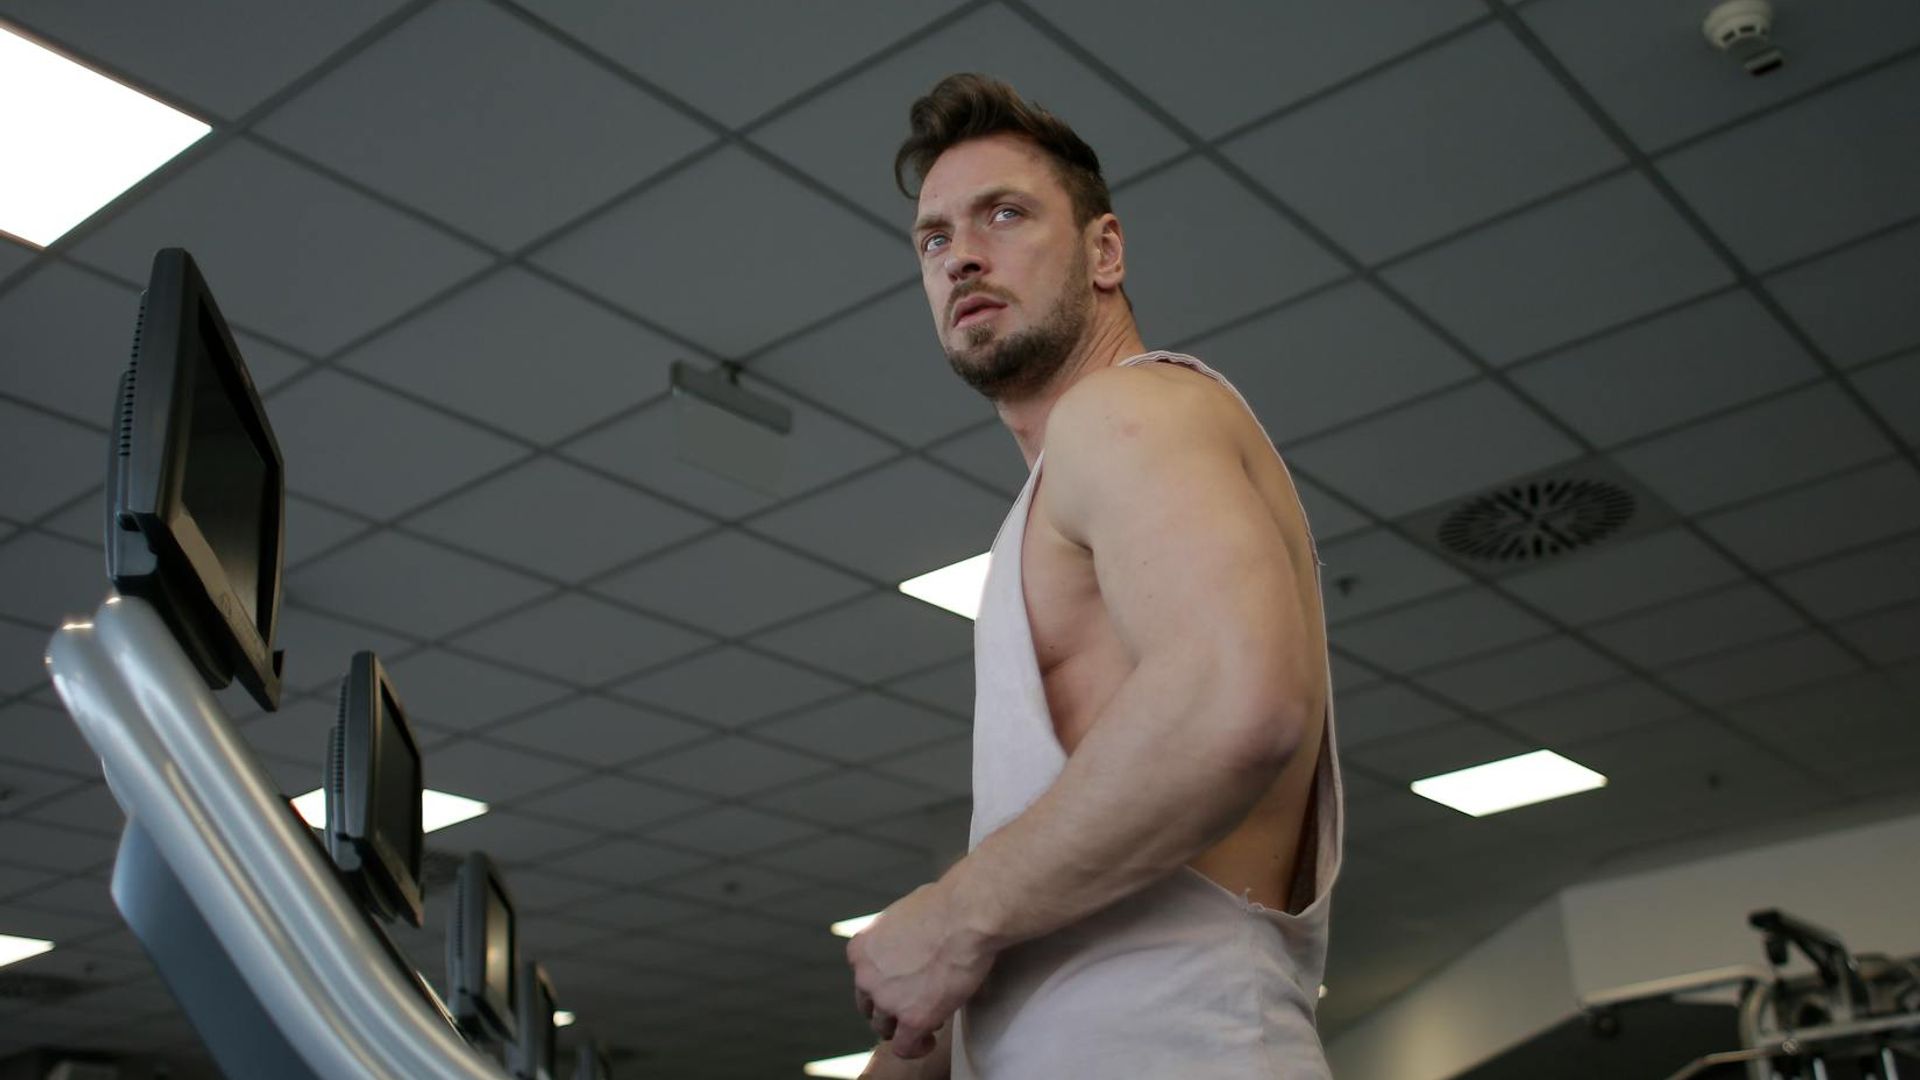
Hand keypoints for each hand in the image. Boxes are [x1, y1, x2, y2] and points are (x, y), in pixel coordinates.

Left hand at [848, 880, 995, 1057]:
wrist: (965, 916)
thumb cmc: (946, 905)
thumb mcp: (904, 914)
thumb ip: (897, 936)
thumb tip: (913, 940)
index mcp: (861, 948)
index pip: (864, 979)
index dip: (884, 985)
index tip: (904, 986)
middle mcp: (866, 976)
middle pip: (870, 1006)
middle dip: (889, 1008)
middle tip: (914, 1006)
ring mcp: (887, 1000)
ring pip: (884, 1028)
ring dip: (903, 1027)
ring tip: (927, 1021)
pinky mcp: (912, 1019)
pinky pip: (904, 1047)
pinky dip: (916, 1047)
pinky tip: (929, 1041)